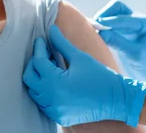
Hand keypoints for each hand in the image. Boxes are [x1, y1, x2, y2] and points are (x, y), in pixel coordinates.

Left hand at [23, 25, 145, 127]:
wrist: (116, 99)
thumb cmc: (100, 76)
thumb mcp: (79, 57)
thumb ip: (61, 43)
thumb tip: (51, 29)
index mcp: (56, 83)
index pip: (38, 62)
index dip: (39, 48)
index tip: (41, 39)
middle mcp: (51, 99)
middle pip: (29, 78)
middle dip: (34, 63)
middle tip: (44, 53)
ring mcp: (54, 110)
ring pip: (34, 92)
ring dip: (39, 78)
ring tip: (51, 66)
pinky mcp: (59, 116)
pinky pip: (44, 103)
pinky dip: (45, 91)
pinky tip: (55, 81)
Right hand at [94, 0, 145, 92]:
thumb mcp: (136, 55)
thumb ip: (119, 42)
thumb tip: (100, 32)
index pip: (125, 18)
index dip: (109, 21)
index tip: (96, 25)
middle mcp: (138, 20)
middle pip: (117, 8)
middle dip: (105, 15)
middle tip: (93, 26)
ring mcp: (130, 25)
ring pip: (112, 14)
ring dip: (102, 20)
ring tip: (92, 30)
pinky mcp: (123, 32)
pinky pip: (110, 25)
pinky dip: (102, 27)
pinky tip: (95, 34)